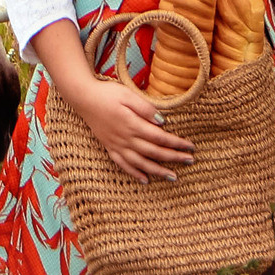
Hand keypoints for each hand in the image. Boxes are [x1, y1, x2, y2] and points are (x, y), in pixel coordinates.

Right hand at [67, 78, 195, 181]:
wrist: (84, 99)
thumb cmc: (108, 94)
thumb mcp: (128, 94)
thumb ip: (145, 108)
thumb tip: (162, 121)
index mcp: (132, 124)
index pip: (160, 137)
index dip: (176, 143)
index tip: (190, 146)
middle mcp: (125, 138)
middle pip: (154, 152)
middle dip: (173, 157)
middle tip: (190, 161)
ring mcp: (116, 145)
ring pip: (140, 163)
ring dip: (158, 171)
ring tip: (173, 176)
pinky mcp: (109, 148)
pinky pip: (123, 165)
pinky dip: (135, 173)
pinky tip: (145, 180)